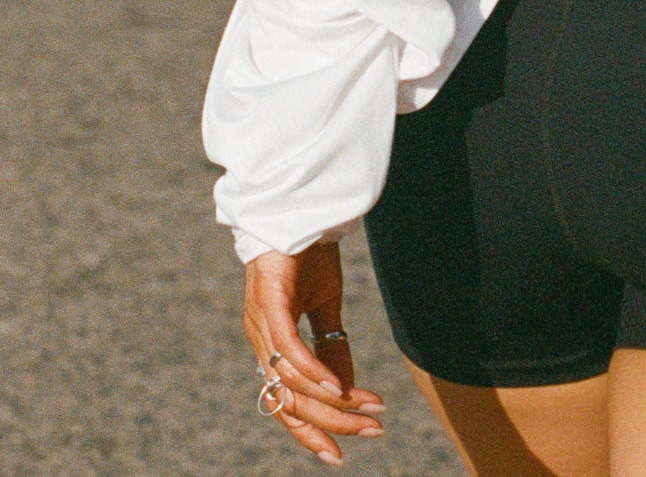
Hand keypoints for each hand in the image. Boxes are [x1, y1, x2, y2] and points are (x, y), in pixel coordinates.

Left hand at [244, 242, 384, 464]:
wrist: (296, 206)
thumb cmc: (305, 252)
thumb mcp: (325, 304)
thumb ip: (331, 346)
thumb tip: (345, 388)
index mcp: (271, 344)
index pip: (286, 404)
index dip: (310, 432)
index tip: (339, 455)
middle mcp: (260, 341)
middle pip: (292, 402)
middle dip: (334, 423)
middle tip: (373, 430)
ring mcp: (262, 324)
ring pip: (294, 384)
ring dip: (335, 402)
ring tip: (370, 408)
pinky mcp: (270, 305)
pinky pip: (290, 350)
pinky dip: (314, 373)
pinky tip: (339, 388)